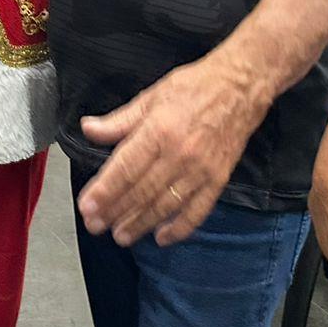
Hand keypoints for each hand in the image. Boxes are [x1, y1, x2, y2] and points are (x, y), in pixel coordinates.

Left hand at [76, 54, 268, 246]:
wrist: (240, 88)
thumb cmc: (194, 88)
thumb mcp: (150, 97)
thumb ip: (118, 121)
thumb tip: (89, 129)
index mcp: (159, 130)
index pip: (125, 168)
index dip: (104, 191)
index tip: (87, 207)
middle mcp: (179, 154)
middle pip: (141, 191)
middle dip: (115, 212)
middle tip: (95, 225)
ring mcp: (200, 170)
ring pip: (165, 205)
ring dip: (141, 224)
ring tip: (121, 236)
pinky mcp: (218, 180)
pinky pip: (197, 211)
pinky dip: (179, 228)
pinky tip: (162, 238)